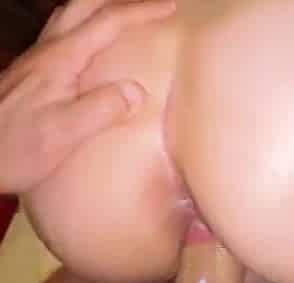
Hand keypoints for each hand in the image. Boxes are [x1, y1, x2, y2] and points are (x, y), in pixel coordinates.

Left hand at [0, 0, 175, 193]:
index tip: (170, 7)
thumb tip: (137, 91)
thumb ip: (102, 108)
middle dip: (118, 0)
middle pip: (83, 5)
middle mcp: (47, 51)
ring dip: (100, 10)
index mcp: (60, 60)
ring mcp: (36, 61)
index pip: (106, 22)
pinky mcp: (31, 75)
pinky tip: (93, 49)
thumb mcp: (64, 133)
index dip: (140, 11)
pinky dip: (86, 28)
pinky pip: (64, 36)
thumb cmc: (15, 148)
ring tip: (125, 18)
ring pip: (70, 17)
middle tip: (148, 7)